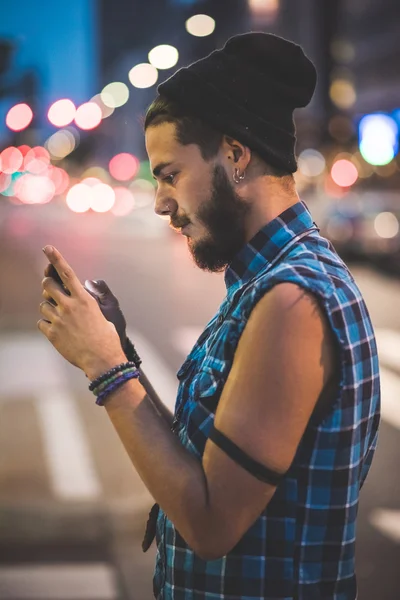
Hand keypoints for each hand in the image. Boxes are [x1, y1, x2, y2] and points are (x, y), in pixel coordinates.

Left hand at [38, 246, 125, 376]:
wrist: (102, 360)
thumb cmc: (107, 338)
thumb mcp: (105, 314)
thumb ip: (93, 299)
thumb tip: (87, 287)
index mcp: (84, 299)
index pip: (67, 273)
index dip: (56, 258)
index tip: (47, 248)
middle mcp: (69, 306)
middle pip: (47, 286)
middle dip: (48, 286)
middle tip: (53, 292)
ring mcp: (59, 320)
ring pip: (42, 305)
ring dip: (49, 309)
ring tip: (61, 319)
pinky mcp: (52, 333)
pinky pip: (41, 322)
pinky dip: (47, 324)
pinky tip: (58, 331)